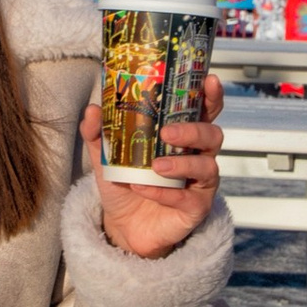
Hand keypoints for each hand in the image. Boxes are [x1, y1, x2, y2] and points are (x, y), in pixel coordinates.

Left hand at [84, 73, 222, 258]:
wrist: (123, 226)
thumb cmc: (126, 183)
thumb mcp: (107, 156)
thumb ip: (99, 133)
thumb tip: (93, 110)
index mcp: (183, 135)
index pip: (205, 111)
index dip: (211, 95)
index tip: (209, 81)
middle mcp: (197, 155)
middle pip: (213, 134)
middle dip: (193, 130)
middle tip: (167, 132)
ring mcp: (200, 183)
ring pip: (207, 166)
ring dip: (182, 163)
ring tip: (156, 166)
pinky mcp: (195, 208)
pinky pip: (188, 198)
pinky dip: (165, 193)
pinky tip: (144, 188)